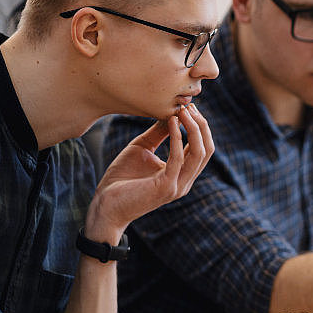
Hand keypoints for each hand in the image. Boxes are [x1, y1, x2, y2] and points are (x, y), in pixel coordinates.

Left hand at [85, 104, 212, 242]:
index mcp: (182, 173)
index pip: (203, 147)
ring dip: (194, 128)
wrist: (105, 206)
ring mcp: (178, 185)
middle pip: (207, 149)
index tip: (188, 107)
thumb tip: (172, 112)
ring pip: (200, 153)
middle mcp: (185, 181)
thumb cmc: (122, 179)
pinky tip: (171, 122)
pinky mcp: (166, 187)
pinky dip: (177, 137)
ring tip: (183, 111)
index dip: (199, 126)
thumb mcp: (143, 148)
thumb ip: (159, 133)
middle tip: (189, 106)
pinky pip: (178, 158)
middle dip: (201, 125)